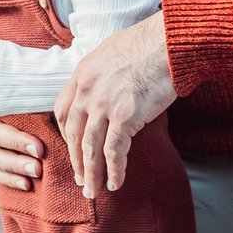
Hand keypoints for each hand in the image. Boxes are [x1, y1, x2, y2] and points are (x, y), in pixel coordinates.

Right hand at [0, 79, 42, 189]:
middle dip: (16, 151)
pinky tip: (26, 185)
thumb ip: (22, 81)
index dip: (16, 133)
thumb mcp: (5, 73)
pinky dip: (8, 178)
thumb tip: (53, 85)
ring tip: (36, 174)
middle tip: (39, 158)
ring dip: (14, 168)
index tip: (40, 143)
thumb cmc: (0, 75)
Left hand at [54, 12, 175, 197]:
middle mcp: (87, 91)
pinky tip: (116, 183)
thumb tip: (106, 87)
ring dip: (91, 173)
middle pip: (73, 134)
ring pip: (90, 148)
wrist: (169, 42)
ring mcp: (104, 105)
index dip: (66, 135)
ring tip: (93, 191)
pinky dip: (114, 171)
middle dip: (76, 161)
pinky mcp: (125, 117)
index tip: (73, 149)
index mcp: (81, 74)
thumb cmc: (149, 44)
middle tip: (80, 179)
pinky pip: (114, 152)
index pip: (63, 111)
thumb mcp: (112, 52)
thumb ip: (102, 73)